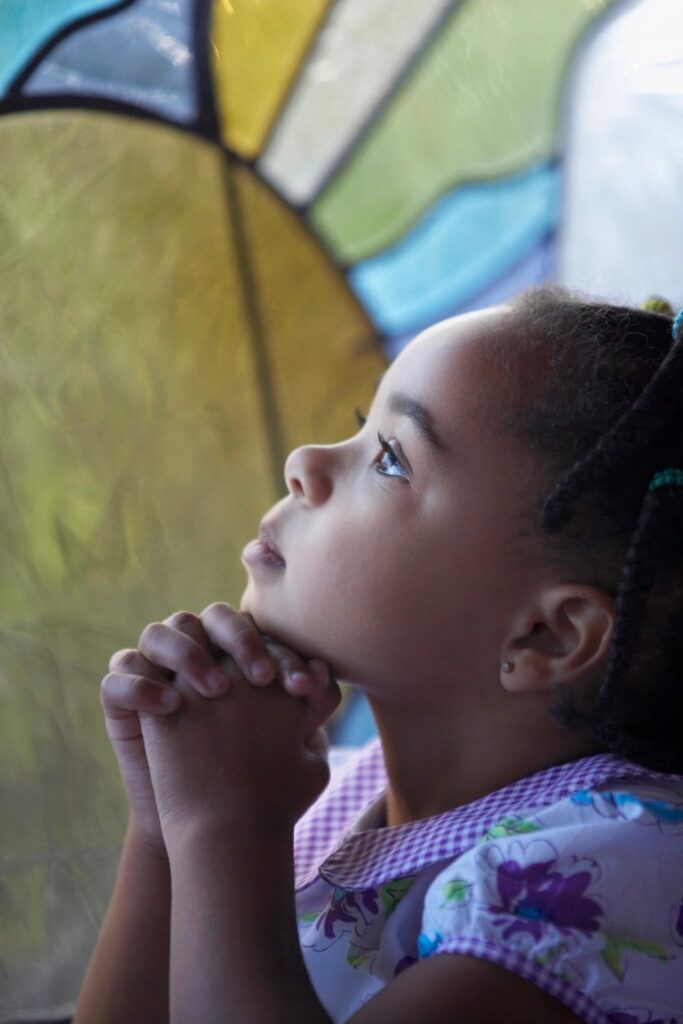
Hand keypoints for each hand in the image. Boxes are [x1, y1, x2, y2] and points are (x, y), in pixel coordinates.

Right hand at [101, 604, 333, 849]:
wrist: (211, 826)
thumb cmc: (258, 779)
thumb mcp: (294, 745)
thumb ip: (311, 707)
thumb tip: (325, 673)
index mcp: (237, 655)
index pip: (258, 630)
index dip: (282, 652)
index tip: (304, 687)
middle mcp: (197, 653)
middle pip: (211, 617)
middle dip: (240, 639)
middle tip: (261, 679)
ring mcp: (156, 672)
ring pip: (160, 632)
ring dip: (189, 654)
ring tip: (216, 692)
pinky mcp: (122, 701)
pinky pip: (120, 675)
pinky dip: (143, 685)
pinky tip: (171, 708)